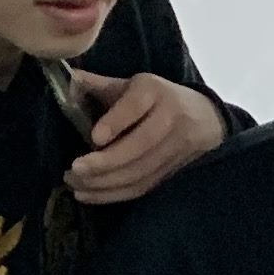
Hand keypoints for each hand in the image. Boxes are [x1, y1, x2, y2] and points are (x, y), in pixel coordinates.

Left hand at [61, 70, 227, 202]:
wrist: (206, 119)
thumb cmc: (157, 98)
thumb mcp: (132, 85)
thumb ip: (100, 85)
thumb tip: (67, 80)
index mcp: (155, 91)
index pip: (136, 106)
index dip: (116, 122)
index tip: (94, 137)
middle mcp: (170, 119)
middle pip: (140, 145)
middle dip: (106, 162)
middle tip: (74, 170)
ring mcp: (174, 148)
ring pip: (140, 171)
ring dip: (105, 182)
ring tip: (74, 184)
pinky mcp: (171, 171)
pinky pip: (142, 187)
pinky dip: (114, 194)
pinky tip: (88, 194)